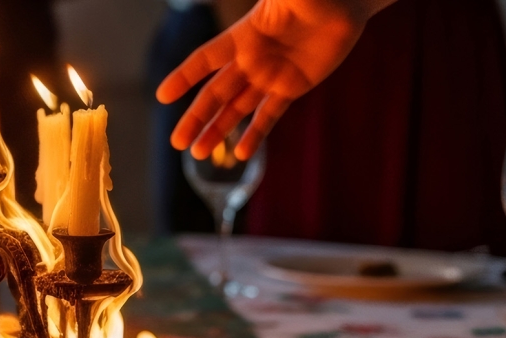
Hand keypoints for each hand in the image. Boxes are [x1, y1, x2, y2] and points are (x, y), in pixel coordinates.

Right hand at [157, 0, 385, 159]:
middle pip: (215, 93)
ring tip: (198, 153)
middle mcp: (251, 60)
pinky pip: (269, 115)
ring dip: (217, 131)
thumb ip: (274, 0)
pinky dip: (256, 135)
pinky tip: (240, 154)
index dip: (184, 77)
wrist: (343, 3)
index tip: (163, 97)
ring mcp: (270, 76)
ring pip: (236, 109)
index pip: (206, 59)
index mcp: (244, 35)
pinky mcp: (292, 87)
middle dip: (195, 118)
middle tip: (176, 142)